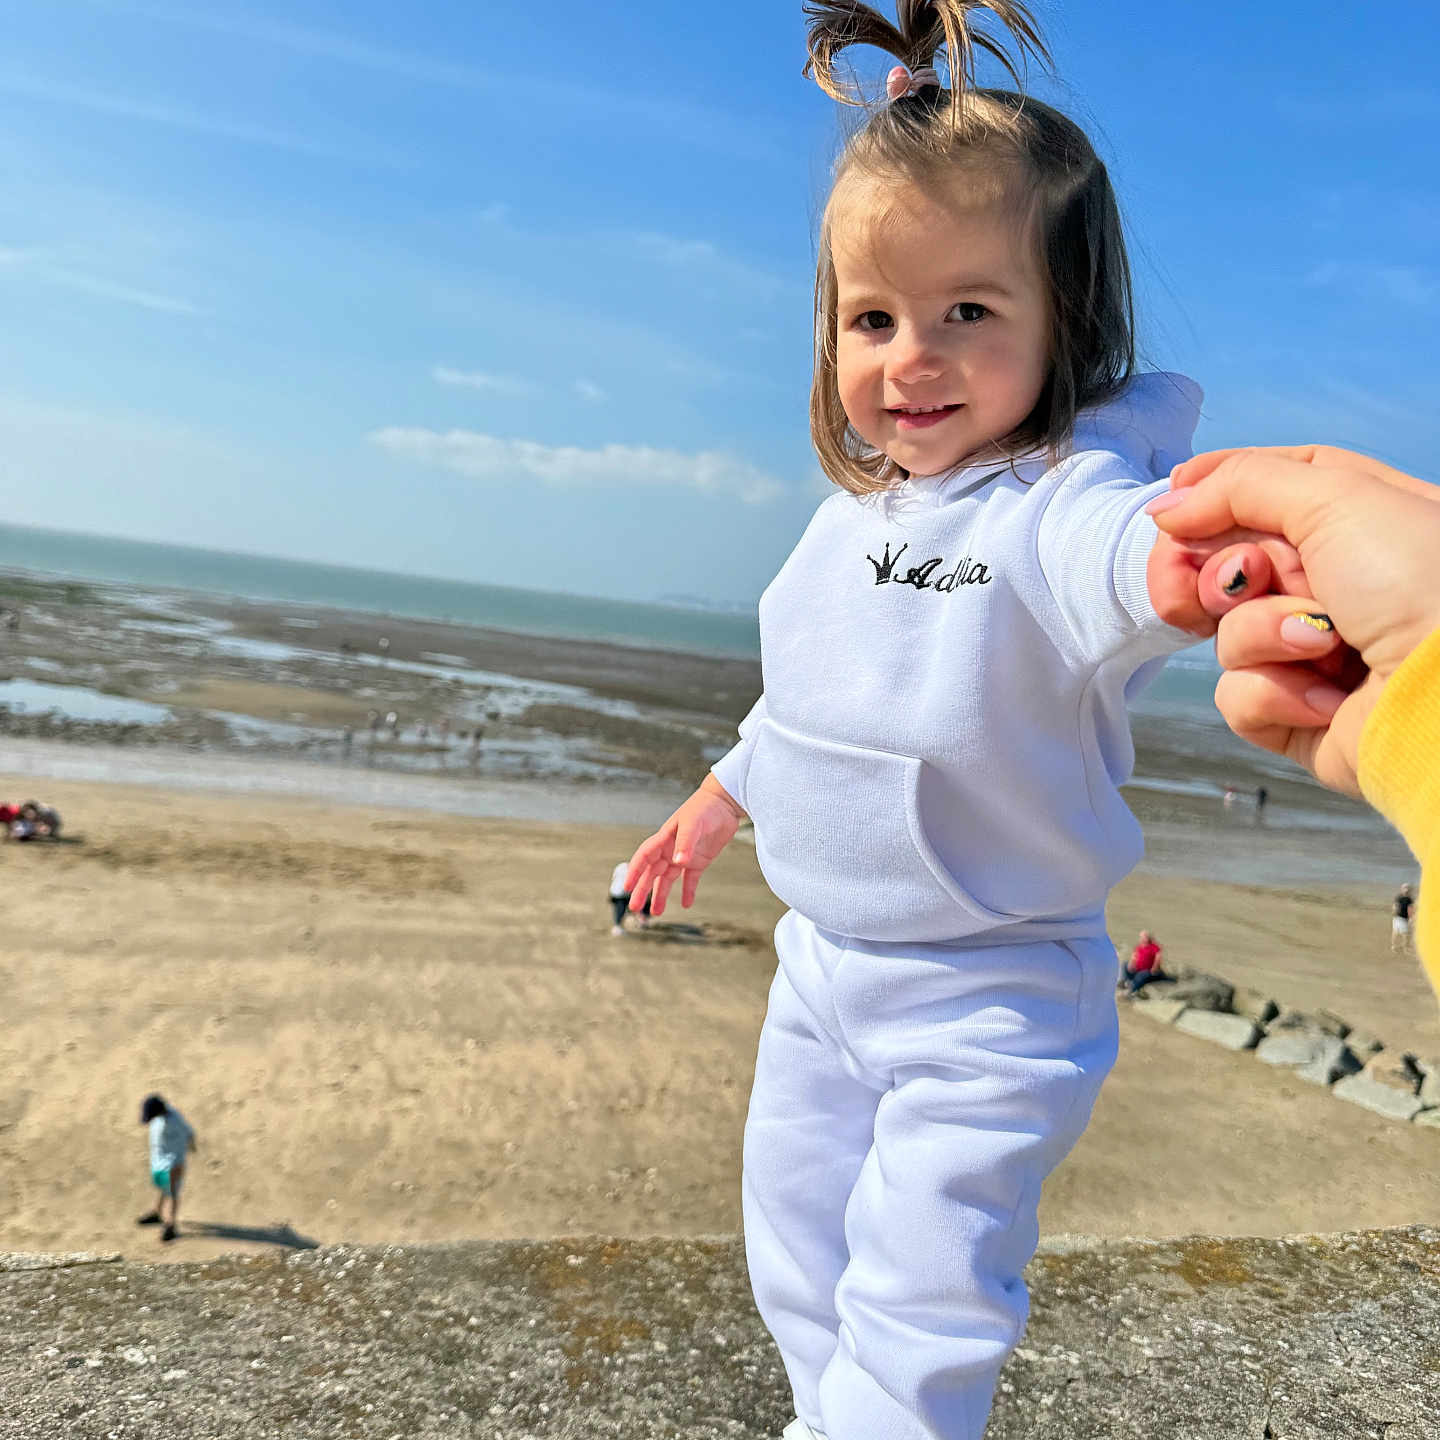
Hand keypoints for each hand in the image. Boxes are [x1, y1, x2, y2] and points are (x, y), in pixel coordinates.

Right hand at [624, 775, 744, 916]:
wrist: (725, 802)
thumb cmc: (705, 807)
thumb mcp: (693, 823)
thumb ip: (685, 843)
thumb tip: (678, 863)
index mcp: (664, 838)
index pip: (644, 857)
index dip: (635, 872)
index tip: (627, 888)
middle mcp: (670, 849)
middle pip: (652, 873)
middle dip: (643, 890)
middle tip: (635, 908)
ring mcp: (684, 855)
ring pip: (667, 879)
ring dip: (661, 895)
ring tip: (656, 913)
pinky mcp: (699, 860)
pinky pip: (690, 879)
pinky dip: (687, 891)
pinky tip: (686, 904)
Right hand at [1149, 445, 1439, 794]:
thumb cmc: (1423, 584)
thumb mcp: (1336, 496)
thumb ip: (1240, 485)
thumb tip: (1168, 506)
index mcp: (1360, 521)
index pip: (1265, 491)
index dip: (1213, 496)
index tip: (1172, 510)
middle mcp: (1337, 585)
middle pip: (1229, 562)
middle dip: (1218, 571)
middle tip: (1238, 580)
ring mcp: (1316, 653)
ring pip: (1229, 631)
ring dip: (1262, 634)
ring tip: (1322, 643)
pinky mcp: (1299, 714)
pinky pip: (1239, 694)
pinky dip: (1274, 693)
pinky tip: (1327, 698)